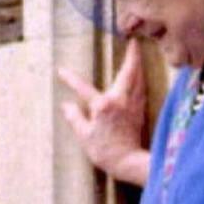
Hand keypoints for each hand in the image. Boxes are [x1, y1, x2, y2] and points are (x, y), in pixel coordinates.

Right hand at [57, 39, 149, 186]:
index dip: (70, 79)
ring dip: (138, 65)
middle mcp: (120, 100)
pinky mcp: (140, 111)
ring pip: (138, 78)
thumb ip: (75, 118)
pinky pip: (141, 88)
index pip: (83, 88)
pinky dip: (141, 79)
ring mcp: (133, 104)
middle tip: (133, 42)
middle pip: (127, 72)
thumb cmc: (105, 152)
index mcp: (103, 105)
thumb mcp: (84, 136)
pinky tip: (140, 77)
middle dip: (131, 56)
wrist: (128, 162)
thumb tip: (66, 106)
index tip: (61, 71)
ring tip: (138, 54)